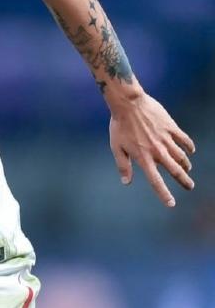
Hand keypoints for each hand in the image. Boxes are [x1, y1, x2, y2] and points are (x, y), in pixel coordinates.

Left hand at [108, 92, 194, 207]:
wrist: (129, 103)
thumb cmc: (119, 126)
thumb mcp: (116, 147)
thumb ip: (123, 165)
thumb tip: (126, 182)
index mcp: (143, 158)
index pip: (155, 181)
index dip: (164, 194)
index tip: (171, 204)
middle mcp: (157, 151)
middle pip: (175, 171)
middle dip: (184, 181)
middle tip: (190, 187)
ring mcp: (166, 139)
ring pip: (182, 156)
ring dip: (186, 165)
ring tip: (187, 169)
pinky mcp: (171, 128)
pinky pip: (185, 140)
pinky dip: (189, 147)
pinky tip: (190, 151)